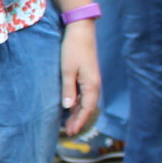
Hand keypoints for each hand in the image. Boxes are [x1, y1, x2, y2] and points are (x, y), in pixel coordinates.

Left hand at [60, 21, 102, 136]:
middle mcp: (94, 84)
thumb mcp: (67, 70)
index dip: (79, 121)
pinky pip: (85, 94)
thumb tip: (68, 107)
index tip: (71, 132)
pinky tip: (71, 107)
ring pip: (86, 101)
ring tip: (69, 123)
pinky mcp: (88, 75)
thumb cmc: (73, 49)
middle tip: (69, 132)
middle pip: (88, 107)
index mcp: (91, 85)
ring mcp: (92, 80)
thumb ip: (68, 89)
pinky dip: (78, 103)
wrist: (81, 30)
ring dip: (78, 112)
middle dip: (79, 120)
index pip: (87, 109)